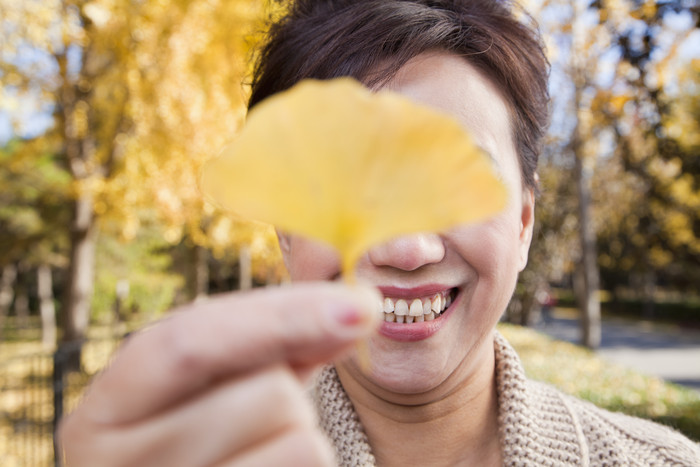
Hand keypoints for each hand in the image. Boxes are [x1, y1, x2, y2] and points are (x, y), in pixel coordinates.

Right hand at [58, 282, 379, 466]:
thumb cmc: (200, 443)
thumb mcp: (221, 385)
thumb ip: (279, 343)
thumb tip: (356, 308)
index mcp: (109, 409)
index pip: (192, 341)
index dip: (283, 315)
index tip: (362, 304)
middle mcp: (119, 465)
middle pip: (269, 393)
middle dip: (294, 393)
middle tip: (269, 414)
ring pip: (304, 444)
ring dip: (305, 439)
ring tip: (262, 454)